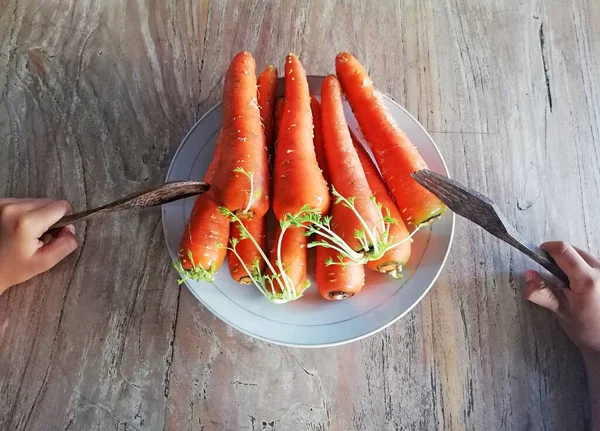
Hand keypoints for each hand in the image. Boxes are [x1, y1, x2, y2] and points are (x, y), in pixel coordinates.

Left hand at [0, 198, 77, 294]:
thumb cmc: (13, 268)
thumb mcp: (46, 262)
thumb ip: (65, 244)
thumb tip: (71, 228)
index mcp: (27, 222)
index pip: (61, 206)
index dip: (64, 219)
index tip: (56, 232)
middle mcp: (14, 208)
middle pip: (49, 202)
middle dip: (51, 217)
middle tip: (40, 235)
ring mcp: (4, 204)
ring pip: (37, 201)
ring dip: (38, 214)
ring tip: (28, 232)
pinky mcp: (0, 204)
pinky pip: (24, 202)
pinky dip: (26, 213)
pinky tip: (19, 228)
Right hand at [525, 241, 599, 355]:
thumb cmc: (586, 329)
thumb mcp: (560, 311)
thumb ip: (541, 292)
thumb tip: (529, 274)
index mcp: (587, 280)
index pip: (564, 250)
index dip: (548, 248)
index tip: (540, 253)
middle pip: (574, 251)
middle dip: (560, 259)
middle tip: (555, 278)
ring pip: (583, 256)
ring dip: (572, 263)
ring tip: (570, 285)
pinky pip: (592, 263)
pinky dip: (582, 268)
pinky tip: (582, 286)